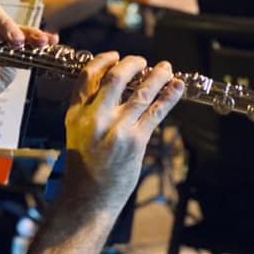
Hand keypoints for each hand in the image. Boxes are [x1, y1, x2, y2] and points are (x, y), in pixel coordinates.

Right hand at [63, 53, 183, 212]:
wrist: (87, 198)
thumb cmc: (83, 167)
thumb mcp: (76, 133)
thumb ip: (88, 110)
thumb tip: (110, 88)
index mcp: (76, 113)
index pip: (87, 76)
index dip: (103, 61)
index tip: (115, 56)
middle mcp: (95, 118)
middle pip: (115, 78)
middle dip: (132, 64)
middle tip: (141, 60)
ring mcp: (116, 128)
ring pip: (141, 92)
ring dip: (157, 76)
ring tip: (166, 67)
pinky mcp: (135, 141)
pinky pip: (156, 112)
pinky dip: (169, 96)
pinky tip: (177, 87)